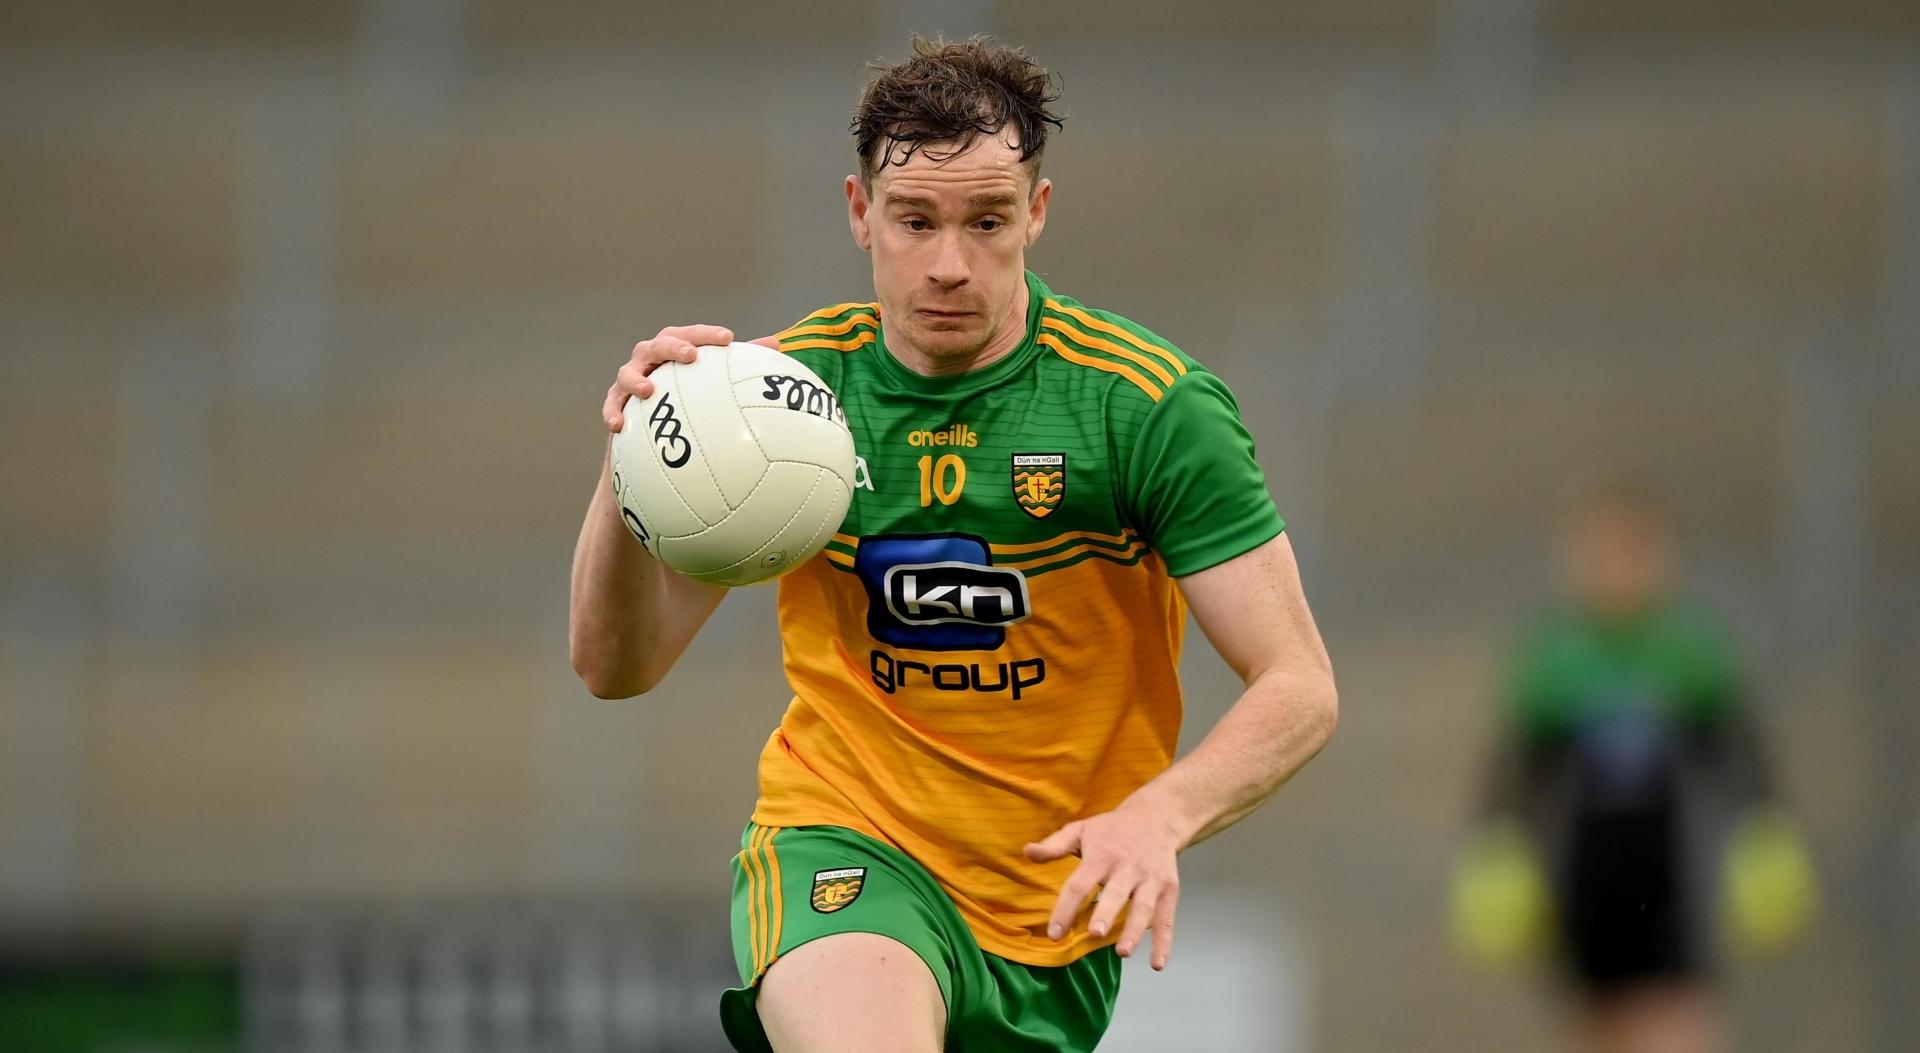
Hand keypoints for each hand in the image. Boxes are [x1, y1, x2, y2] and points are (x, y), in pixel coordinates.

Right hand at [603, 324, 734, 430]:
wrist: (654, 428)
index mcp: (677, 348)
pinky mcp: (618, 401)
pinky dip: (612, 411)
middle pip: (658, 344)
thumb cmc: (691, 395)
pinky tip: (619, 424)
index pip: (692, 334)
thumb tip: (778, 346)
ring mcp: (631, 378)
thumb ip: (741, 363)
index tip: (728, 339)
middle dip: (673, 347)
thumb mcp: (716, 380)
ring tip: (648, 390)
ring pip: (627, 372)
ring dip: (635, 379)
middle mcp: (651, 358)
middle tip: (691, 356)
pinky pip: (612, 405)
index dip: (708, 334)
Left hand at [1025, 794, 1186, 969]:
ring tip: (1123, 952)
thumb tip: (1027, 852)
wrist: (1157, 818)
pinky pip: (1167, 918)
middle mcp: (1127, 868)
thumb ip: (1055, 845)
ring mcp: (1150, 880)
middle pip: (1115, 893)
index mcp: (1102, 856)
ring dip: (1135, 930)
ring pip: (1143, 907)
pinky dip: (1164, 942)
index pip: (1080, 884)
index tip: (1054, 934)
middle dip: (1106, 914)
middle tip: (1095, 934)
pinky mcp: (1169, 890)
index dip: (1066, 909)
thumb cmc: (1112, 830)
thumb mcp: (1081, 830)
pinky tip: (1157, 964)